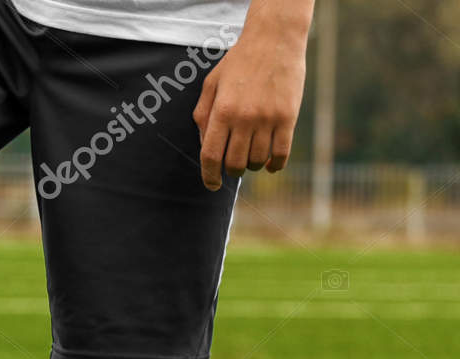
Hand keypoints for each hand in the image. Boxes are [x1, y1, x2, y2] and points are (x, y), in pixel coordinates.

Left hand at [192, 3, 312, 190]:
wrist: (274, 40)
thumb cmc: (238, 63)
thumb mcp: (211, 85)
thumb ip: (203, 116)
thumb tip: (203, 147)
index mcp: (221, 111)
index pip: (210, 156)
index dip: (209, 176)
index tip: (211, 185)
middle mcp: (244, 118)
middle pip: (234, 163)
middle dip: (231, 171)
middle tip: (232, 166)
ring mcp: (268, 118)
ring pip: (257, 160)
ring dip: (251, 166)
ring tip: (250, 157)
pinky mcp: (288, 117)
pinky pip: (281, 153)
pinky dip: (274, 165)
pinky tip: (270, 165)